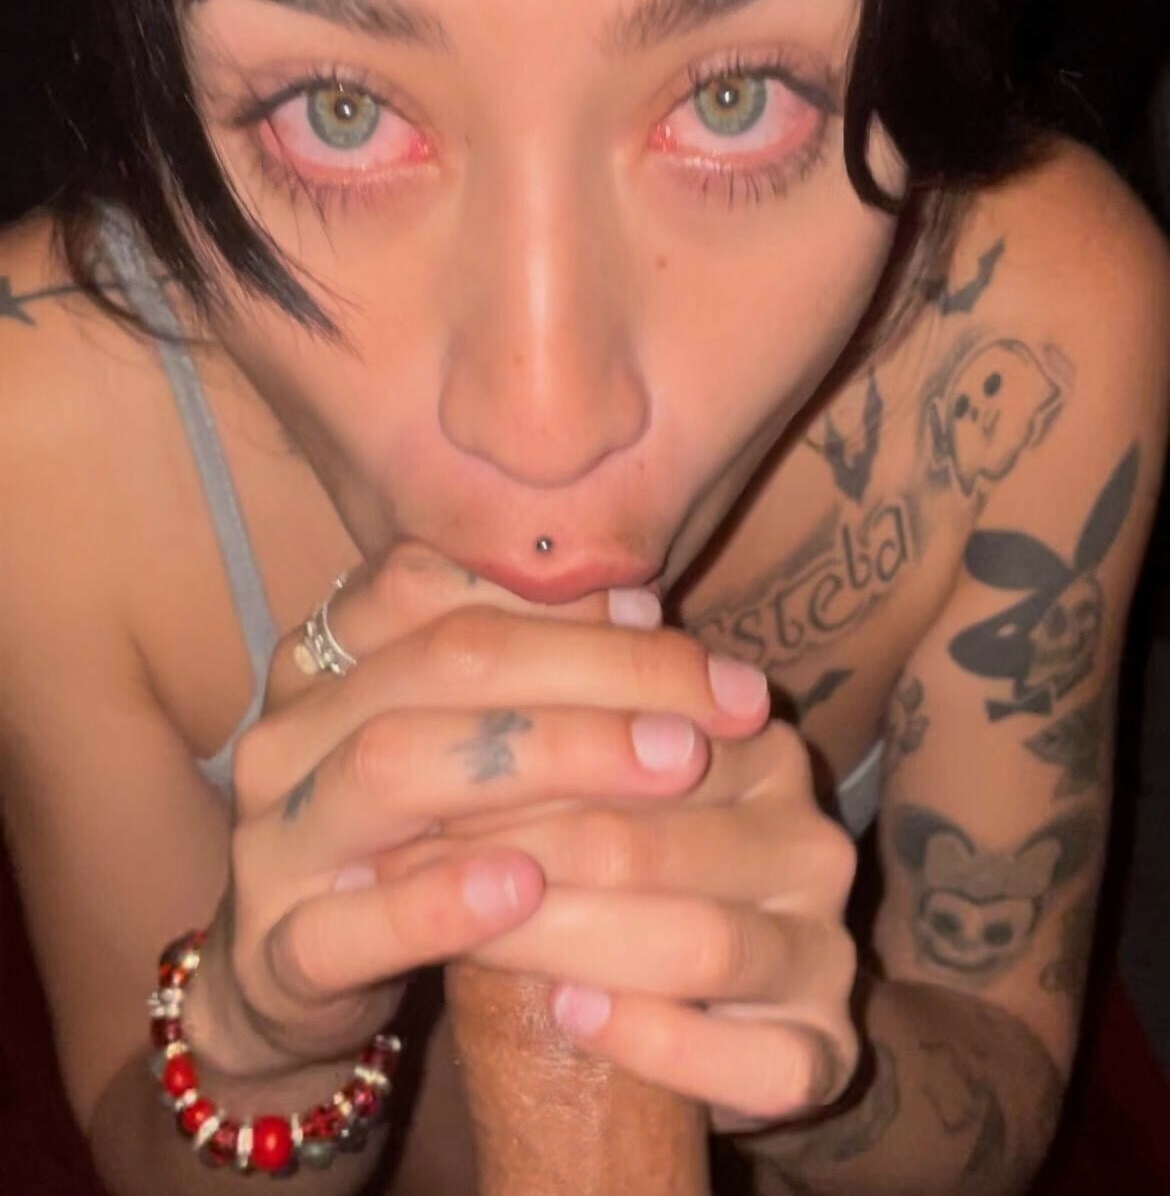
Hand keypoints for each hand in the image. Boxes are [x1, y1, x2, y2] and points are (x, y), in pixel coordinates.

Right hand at [183, 545, 770, 1079]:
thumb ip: (530, 669)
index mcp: (323, 658)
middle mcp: (288, 731)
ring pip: (391, 766)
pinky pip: (349, 920)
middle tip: (705, 712)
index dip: (558, 595)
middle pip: (440, 663)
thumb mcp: (461, 742)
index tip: (667, 616)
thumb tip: (640, 604)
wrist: (292, 979)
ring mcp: (270, 840)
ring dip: (542, 758)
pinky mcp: (276, 953)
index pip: (431, 583)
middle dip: (591, 672)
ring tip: (662, 768)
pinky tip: (527, 884)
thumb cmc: (408, 839)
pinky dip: (439, 898)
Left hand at [382, 700, 860, 1127]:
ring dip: (570, 941)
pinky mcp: (824, 1052)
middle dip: (518, 850)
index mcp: (758, 747)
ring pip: (702, 943)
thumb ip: (535, 686)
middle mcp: (809, 838)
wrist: (652, 1006)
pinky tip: (572, 1018)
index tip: (408, 765)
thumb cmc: (585, 863)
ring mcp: (826, 949)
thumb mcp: (563, 769)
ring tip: (471, 937)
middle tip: (409, 863)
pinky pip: (761, 1060)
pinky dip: (659, 1040)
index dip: (514, 751)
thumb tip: (444, 583)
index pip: (636, 733)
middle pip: (651, 842)